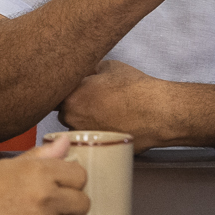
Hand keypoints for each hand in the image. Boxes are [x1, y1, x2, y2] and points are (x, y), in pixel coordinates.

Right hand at [0, 136, 89, 214]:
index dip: (71, 179)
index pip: (81, 176)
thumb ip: (43, 155)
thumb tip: (66, 142)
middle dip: (71, 202)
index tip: (61, 181)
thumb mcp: (11, 164)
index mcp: (41, 173)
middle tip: (53, 200)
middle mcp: (46, 199)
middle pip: (83, 204)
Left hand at [60, 60, 177, 152]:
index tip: (74, 86)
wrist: (158, 113)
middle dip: (76, 104)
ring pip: (76, 126)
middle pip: (64, 111)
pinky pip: (89, 139)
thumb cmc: (137, 90)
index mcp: (72, 96)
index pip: (56, 92)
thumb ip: (89, 70)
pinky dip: (96, 133)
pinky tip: (112, 124)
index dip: (65, 88)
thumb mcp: (109, 66)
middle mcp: (72, 118)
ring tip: (107, 112)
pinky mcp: (96, 148)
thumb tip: (85, 72)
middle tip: (95, 98)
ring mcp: (84, 136)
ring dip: (85, 120)